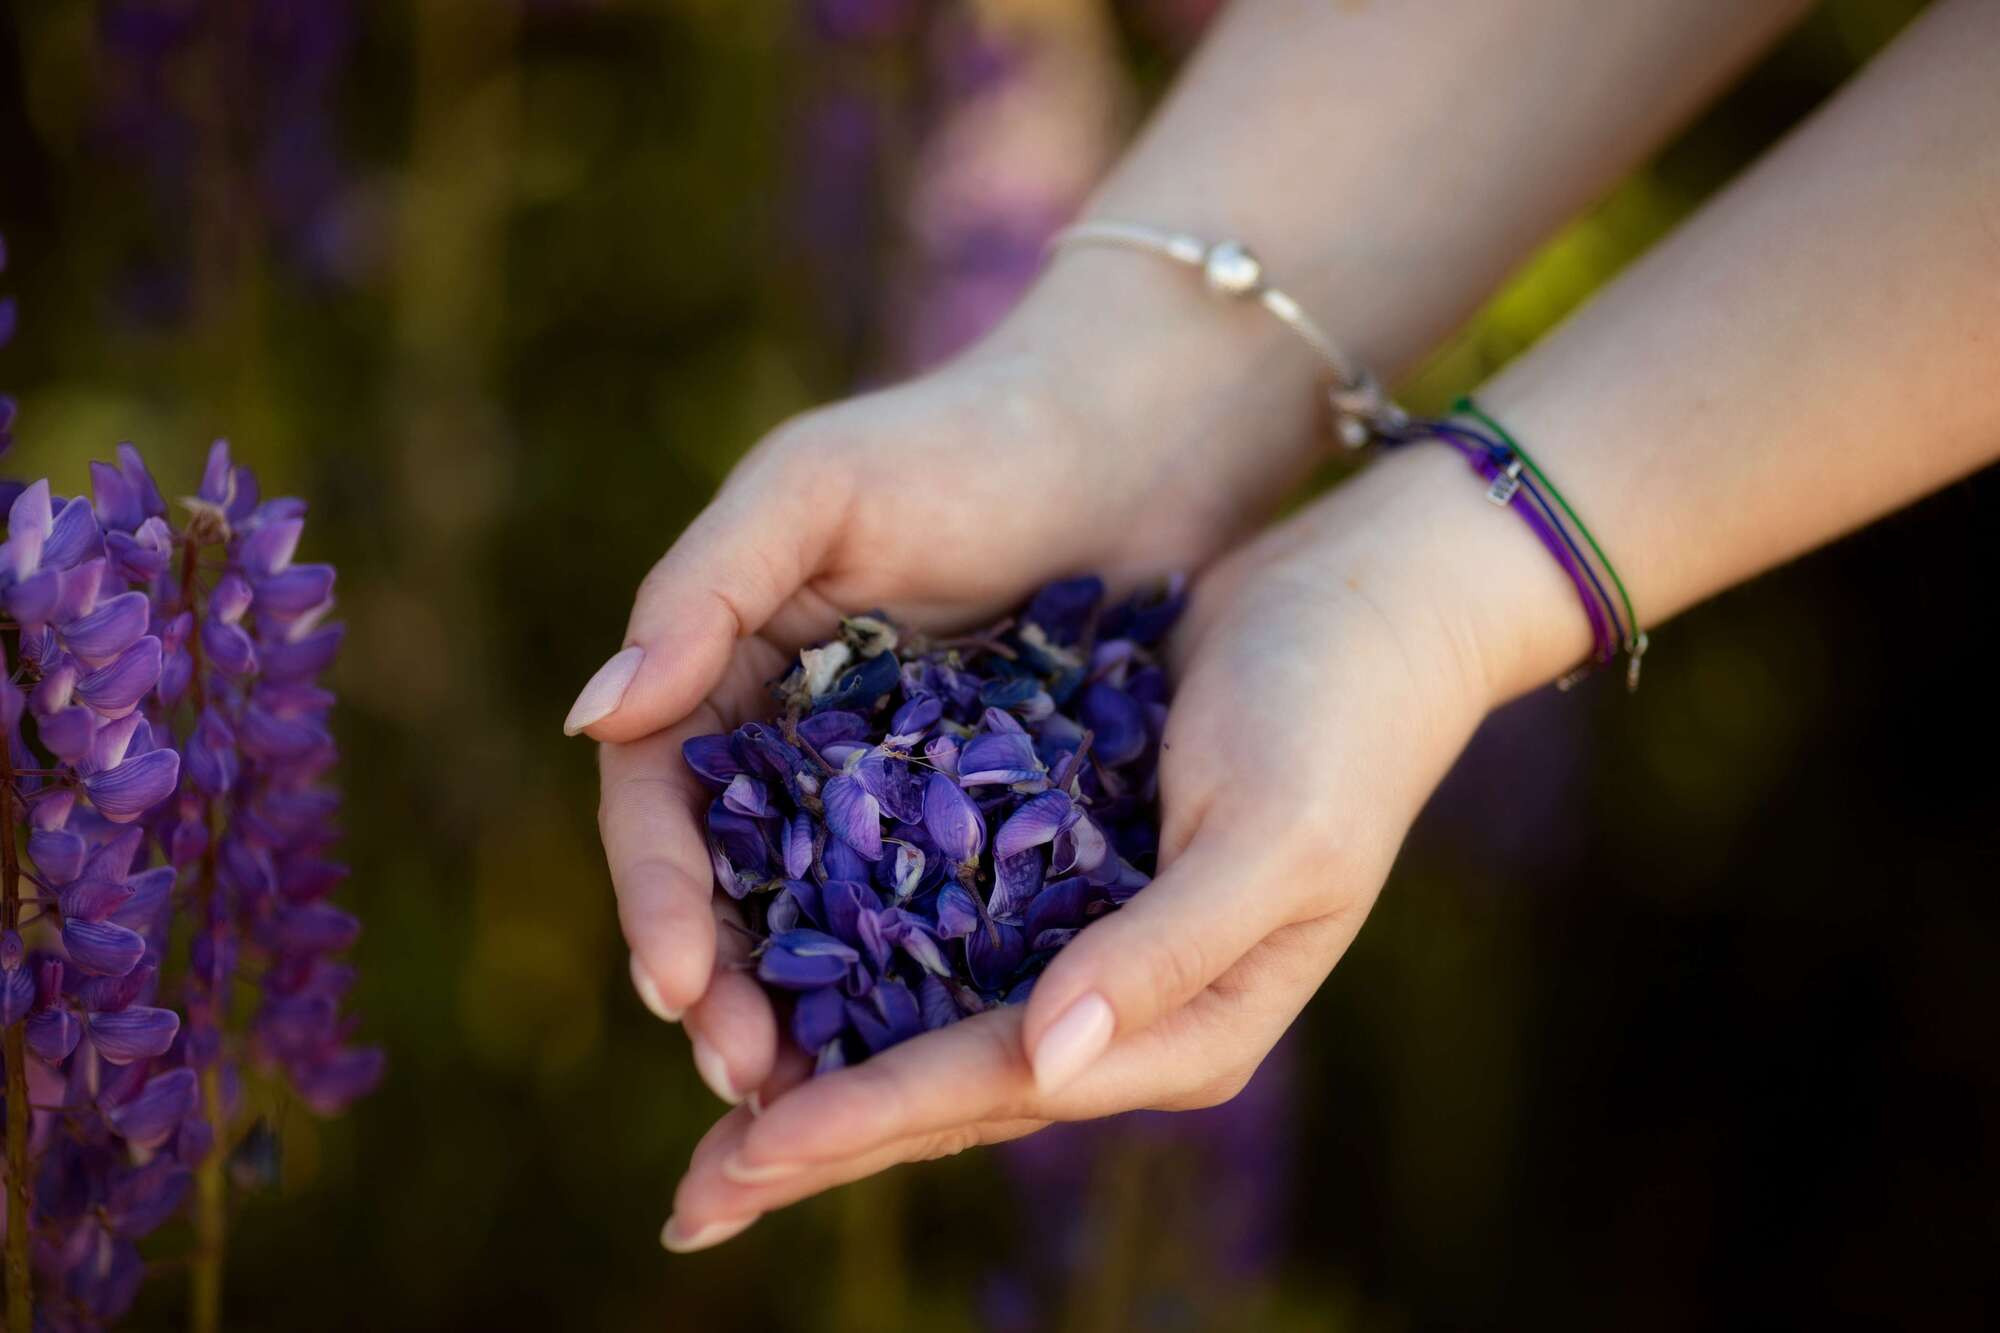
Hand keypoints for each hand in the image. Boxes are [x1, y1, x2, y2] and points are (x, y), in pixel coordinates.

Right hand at [583, 254, 1330, 1108]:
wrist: (1129, 443)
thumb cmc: (962, 443)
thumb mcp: (812, 490)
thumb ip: (700, 592)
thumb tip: (594, 716)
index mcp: (727, 668)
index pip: (661, 800)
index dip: (658, 895)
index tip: (678, 985)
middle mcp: (791, 741)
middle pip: (731, 886)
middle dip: (725, 987)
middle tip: (747, 1079)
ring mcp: (884, 786)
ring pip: (823, 920)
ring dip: (809, 1012)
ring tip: (819, 1099)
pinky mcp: (977, 815)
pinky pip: (930, 911)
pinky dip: (914, 982)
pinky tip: (929, 1051)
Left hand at [656, 445, 1576, 1249]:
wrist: (1368, 608)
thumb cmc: (1339, 724)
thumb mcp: (1272, 839)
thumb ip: (1162, 954)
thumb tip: (1046, 1060)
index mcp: (1184, 1030)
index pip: (995, 1086)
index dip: (865, 1121)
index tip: (745, 1156)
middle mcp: (1127, 1012)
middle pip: (950, 1091)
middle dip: (823, 1141)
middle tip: (695, 1200)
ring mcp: (1093, 950)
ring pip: (934, 1032)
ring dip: (830, 1074)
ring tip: (720, 1123)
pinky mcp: (1066, 879)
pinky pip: (946, 947)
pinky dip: (866, 975)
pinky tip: (785, 981)